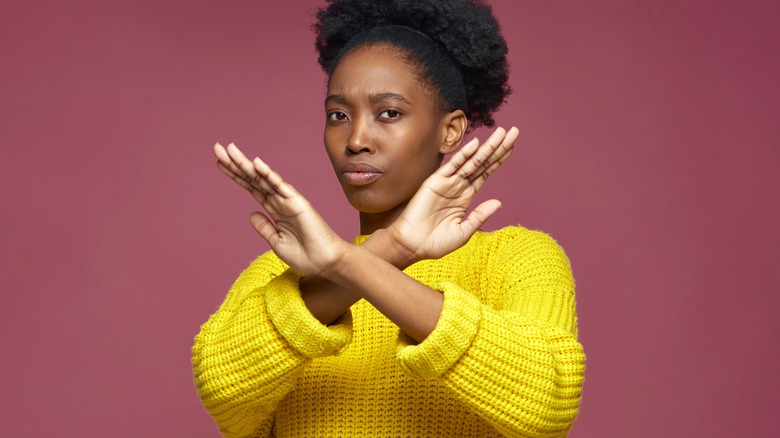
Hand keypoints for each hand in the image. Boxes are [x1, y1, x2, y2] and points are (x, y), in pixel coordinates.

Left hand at [214, 142, 347, 274]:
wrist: (325, 263)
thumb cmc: (305, 255)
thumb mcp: (276, 242)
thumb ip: (264, 227)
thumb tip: (251, 213)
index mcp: (274, 210)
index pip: (251, 187)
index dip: (236, 175)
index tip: (219, 163)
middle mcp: (279, 201)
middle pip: (253, 178)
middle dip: (235, 164)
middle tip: (217, 148)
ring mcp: (288, 200)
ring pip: (263, 178)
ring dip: (246, 164)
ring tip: (229, 150)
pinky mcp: (298, 203)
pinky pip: (281, 186)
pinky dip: (269, 174)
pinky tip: (257, 163)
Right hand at [386, 126, 518, 261]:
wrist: (413, 246)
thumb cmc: (436, 242)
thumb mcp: (464, 231)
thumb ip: (480, 215)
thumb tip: (499, 202)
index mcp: (466, 197)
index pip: (486, 173)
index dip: (499, 159)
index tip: (513, 146)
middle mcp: (458, 186)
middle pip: (483, 163)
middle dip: (498, 147)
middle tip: (514, 132)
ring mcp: (447, 183)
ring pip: (471, 161)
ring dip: (487, 147)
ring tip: (501, 132)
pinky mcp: (435, 183)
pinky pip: (452, 166)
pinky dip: (464, 155)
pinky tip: (476, 144)